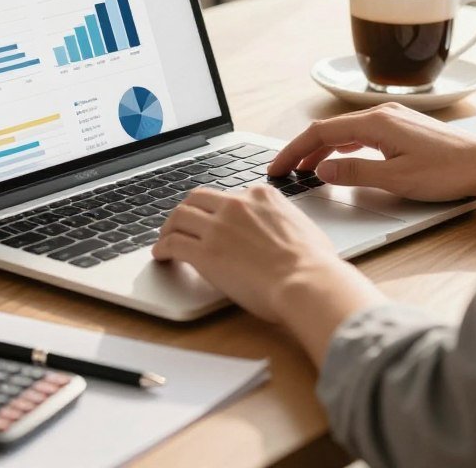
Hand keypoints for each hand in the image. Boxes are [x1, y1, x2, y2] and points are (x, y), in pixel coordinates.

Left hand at [152, 185, 382, 346]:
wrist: (307, 280)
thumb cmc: (314, 263)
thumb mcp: (303, 227)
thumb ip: (284, 222)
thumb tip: (284, 233)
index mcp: (262, 195)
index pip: (230, 195)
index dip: (218, 209)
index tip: (214, 220)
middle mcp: (237, 204)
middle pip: (198, 198)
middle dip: (188, 209)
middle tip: (182, 223)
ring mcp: (218, 227)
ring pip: (180, 215)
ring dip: (169, 227)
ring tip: (165, 238)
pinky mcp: (205, 252)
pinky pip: (173, 243)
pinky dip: (162, 247)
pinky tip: (161, 255)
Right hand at [268, 103, 475, 205]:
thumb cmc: (449, 172)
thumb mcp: (396, 179)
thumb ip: (355, 173)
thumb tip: (323, 171)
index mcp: (375, 122)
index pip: (321, 132)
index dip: (294, 150)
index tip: (278, 167)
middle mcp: (382, 114)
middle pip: (330, 129)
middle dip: (303, 150)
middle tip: (285, 171)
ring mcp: (393, 120)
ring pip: (345, 132)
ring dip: (323, 150)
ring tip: (306, 170)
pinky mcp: (403, 129)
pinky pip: (362, 135)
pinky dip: (343, 148)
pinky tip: (341, 161)